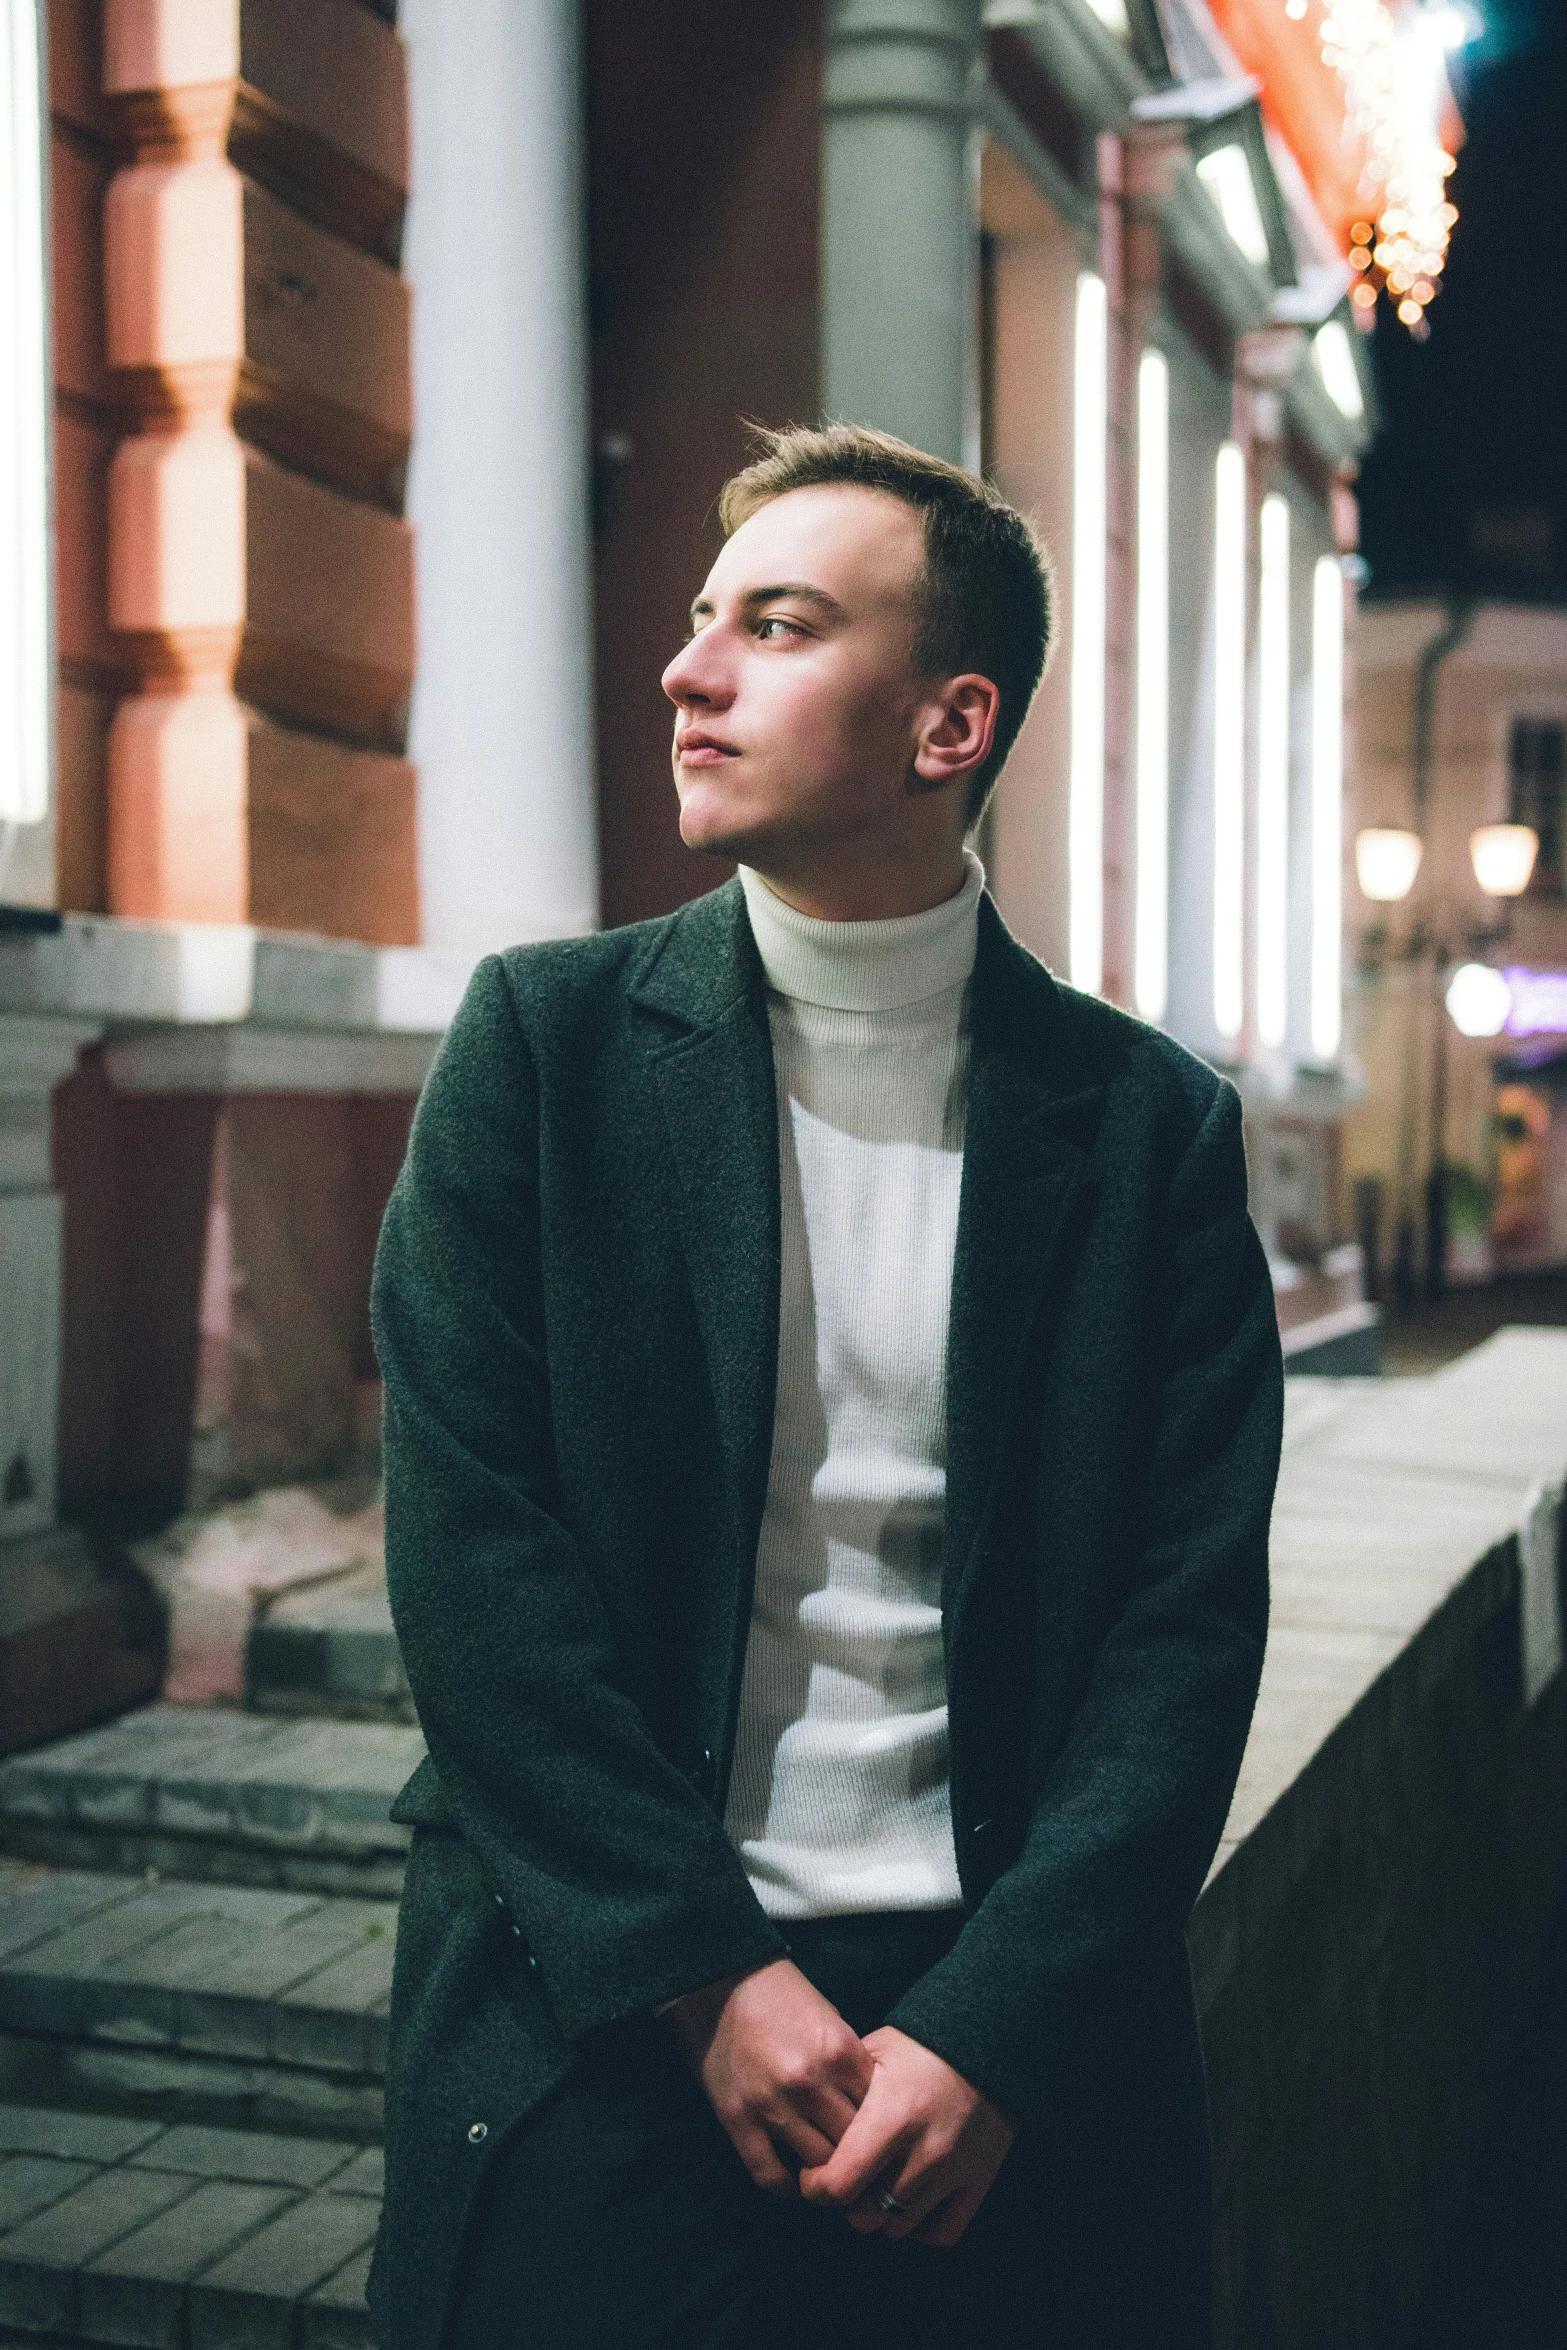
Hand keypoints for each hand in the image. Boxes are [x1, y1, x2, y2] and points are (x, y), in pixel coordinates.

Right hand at [661, 1959, 873, 2194]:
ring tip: (829, 2175)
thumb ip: (851, 2064)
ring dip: (825, 2172)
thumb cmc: (781, 1994)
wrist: (720, 1979)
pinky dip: (786, 2187)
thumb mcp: (831, 2018)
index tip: (880, 2139)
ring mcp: (772, 2104)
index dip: (882, 2130)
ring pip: (818, 2164)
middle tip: (860, 2165)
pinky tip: (795, 2182)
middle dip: (859, 2156)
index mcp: (841, 2053)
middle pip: (853, 2144)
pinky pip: (769, 2174)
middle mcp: (811, 2082)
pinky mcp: (737, 2119)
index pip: (880, 2114)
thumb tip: (872, 2109)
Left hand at [797, 2026, 1015, 2246]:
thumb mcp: (877, 2051)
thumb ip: (842, 2089)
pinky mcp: (979, 2181)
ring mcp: (954, 2172)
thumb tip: (809, 2120)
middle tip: (842, 2181)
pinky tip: (907, 2204)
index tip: (812, 2173)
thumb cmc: (925, 2044)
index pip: (839, 2185)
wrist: (991, 2041)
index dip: (815, 2186)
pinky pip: (942, 2232)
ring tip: (872, 2188)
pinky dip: (920, 2228)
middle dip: (844, 2204)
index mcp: (892, 2117)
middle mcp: (924, 2153)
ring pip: (899, 2227)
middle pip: (865, 2216)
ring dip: (879, 2215)